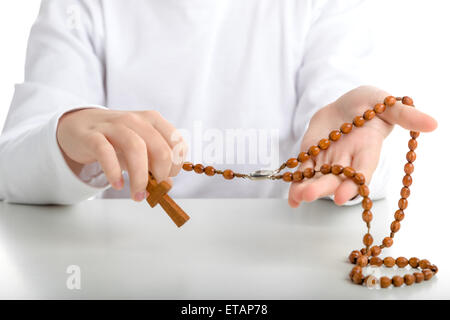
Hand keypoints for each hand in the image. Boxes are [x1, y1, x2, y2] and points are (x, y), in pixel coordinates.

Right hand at [56, 108, 186, 200]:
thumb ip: (154, 164)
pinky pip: (106, 152)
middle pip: (160, 148)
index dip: (176, 164)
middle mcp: (136, 120)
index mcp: (153, 120)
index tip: (168, 177)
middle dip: (161, 174)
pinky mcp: (92, 135)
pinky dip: (114, 172)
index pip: (177, 142)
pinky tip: (117, 185)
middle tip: (154, 188)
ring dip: (140, 177)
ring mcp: (113, 126)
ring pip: (135, 148)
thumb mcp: (139, 148)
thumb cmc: (115, 139)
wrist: (78, 126)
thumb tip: (167, 184)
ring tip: (137, 194)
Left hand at [288, 86, 437, 207]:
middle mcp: (348, 160)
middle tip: (309, 196)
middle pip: (336, 179)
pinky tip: (290, 198)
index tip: (342, 195)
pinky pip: (303, 172)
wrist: (346, 105)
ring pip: (317, 178)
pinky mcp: (312, 156)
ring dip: (306, 188)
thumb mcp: (386, 103)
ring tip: (296, 197)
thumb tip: (433, 123)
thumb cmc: (369, 103)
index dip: (353, 184)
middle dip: (323, 188)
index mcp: (366, 151)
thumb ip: (404, 114)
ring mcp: (328, 160)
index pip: (362, 172)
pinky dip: (296, 183)